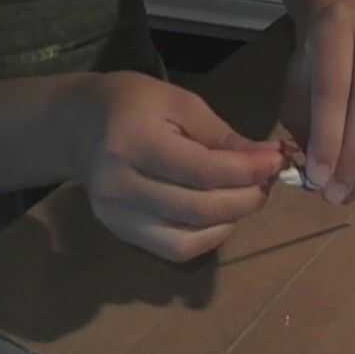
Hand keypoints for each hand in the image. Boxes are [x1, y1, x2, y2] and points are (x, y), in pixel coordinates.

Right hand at [71, 71, 283, 261]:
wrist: (78, 126)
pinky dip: (208, 238)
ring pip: (187, 240)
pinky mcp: (120, 233)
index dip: (247, 170)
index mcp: (133, 142)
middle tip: (267, 181)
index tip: (276, 161)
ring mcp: (116, 216)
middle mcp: (119, 186)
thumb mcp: (180, 103)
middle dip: (246, 198)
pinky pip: (174, 250)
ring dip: (230, 221)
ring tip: (246, 196)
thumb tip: (267, 159)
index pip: (201, 170)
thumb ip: (222, 135)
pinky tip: (221, 216)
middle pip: (197, 209)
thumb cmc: (133, 104)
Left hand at [280, 3, 354, 203]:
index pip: (333, 91)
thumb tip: (316, 179)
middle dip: (352, 158)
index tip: (316, 179)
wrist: (350, 21)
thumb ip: (304, 125)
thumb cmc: (314, 61)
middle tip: (335, 194)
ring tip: (353, 195)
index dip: (326, 139)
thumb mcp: (297, 85)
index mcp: (335, 27)